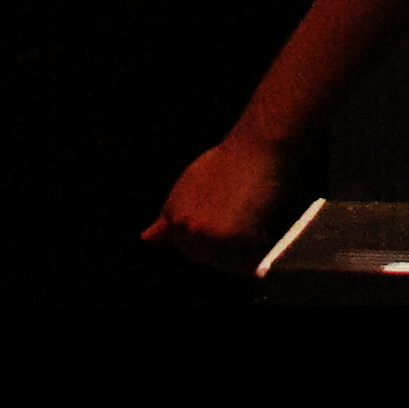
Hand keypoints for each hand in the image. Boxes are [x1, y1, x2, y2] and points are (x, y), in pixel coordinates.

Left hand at [142, 134, 315, 273]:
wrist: (257, 144)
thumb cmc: (231, 159)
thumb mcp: (190, 184)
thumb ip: (170, 216)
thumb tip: (146, 239)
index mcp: (171, 215)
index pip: (185, 247)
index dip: (208, 239)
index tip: (225, 227)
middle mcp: (183, 227)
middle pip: (206, 258)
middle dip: (225, 247)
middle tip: (243, 220)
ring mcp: (207, 234)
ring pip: (227, 262)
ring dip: (242, 250)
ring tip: (253, 219)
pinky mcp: (233, 238)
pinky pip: (249, 259)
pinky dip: (259, 246)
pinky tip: (262, 223)